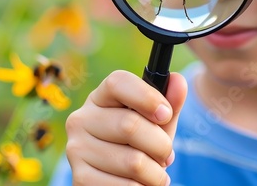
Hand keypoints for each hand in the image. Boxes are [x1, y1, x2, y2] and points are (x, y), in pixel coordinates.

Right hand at [66, 70, 187, 184]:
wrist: (120, 179)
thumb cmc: (142, 143)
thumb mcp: (158, 122)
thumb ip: (170, 102)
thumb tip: (178, 80)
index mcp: (100, 97)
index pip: (118, 82)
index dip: (147, 96)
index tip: (166, 114)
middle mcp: (82, 119)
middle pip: (130, 125)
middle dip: (160, 144)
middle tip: (166, 154)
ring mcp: (77, 149)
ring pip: (132, 161)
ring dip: (156, 172)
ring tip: (156, 171)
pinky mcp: (80, 179)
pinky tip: (142, 184)